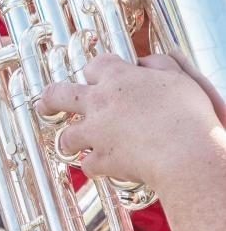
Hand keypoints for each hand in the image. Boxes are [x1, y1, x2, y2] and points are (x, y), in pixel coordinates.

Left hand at [38, 52, 222, 190]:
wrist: (183, 152)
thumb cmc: (186, 114)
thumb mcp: (176, 76)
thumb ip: (157, 65)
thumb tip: (144, 63)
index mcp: (118, 78)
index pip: (94, 66)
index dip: (95, 72)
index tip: (97, 77)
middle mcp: (100, 103)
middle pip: (59, 95)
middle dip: (49, 99)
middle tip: (45, 103)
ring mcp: (96, 133)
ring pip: (67, 136)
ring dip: (71, 140)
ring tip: (75, 144)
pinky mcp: (101, 160)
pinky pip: (88, 165)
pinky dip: (96, 166)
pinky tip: (105, 166)